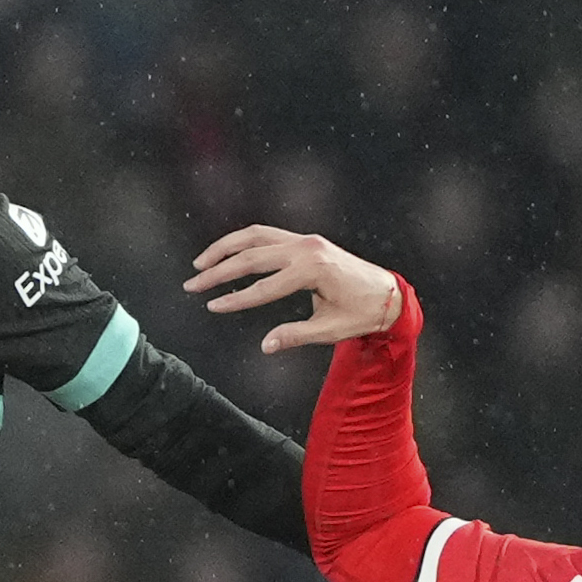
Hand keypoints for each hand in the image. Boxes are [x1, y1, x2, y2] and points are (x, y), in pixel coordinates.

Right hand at [185, 225, 402, 353]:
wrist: (388, 293)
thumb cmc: (362, 313)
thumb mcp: (330, 330)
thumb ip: (295, 335)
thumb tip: (266, 346)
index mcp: (312, 270)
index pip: (263, 287)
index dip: (235, 300)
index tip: (212, 306)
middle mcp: (306, 248)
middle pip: (251, 256)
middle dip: (218, 271)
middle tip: (192, 284)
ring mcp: (305, 239)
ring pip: (255, 236)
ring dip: (225, 248)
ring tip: (200, 264)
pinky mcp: (305, 239)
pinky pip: (267, 235)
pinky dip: (243, 242)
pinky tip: (227, 253)